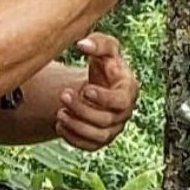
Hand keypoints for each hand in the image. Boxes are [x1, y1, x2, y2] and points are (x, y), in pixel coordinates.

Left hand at [56, 33, 139, 151]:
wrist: (100, 82)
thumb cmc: (105, 62)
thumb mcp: (105, 48)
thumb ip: (97, 43)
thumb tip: (83, 45)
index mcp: (129, 90)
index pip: (121, 101)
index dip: (103, 99)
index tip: (85, 88)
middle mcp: (124, 113)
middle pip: (106, 120)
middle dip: (82, 110)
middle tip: (64, 95)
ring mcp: (113, 128)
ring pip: (97, 136)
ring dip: (75, 126)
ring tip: (60, 112)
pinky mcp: (100, 139)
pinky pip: (88, 146)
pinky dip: (72, 137)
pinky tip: (60, 123)